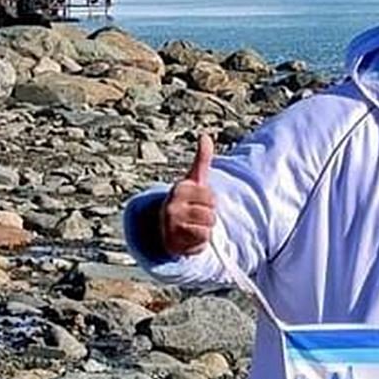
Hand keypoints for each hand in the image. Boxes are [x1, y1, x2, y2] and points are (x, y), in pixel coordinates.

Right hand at [161, 134, 215, 255]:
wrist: (167, 227)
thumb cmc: (186, 200)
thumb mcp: (194, 179)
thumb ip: (202, 158)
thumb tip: (204, 135)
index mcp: (179, 189)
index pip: (211, 197)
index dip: (210, 201)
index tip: (198, 200)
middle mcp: (170, 206)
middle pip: (211, 214)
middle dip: (208, 216)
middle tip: (195, 215)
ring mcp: (170, 226)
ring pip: (207, 228)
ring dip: (205, 229)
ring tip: (192, 226)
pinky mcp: (173, 243)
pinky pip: (201, 242)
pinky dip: (200, 242)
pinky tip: (190, 238)